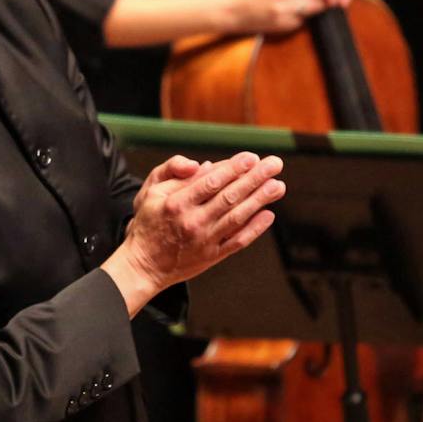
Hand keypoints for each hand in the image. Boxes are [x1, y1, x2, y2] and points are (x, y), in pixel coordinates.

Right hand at [103, 151, 283, 315]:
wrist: (144, 264)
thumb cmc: (148, 222)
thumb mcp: (149, 190)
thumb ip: (172, 171)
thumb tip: (203, 165)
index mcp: (176, 202)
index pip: (211, 181)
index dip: (234, 168)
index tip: (251, 157)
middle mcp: (192, 221)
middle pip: (229, 196)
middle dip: (255, 178)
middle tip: (275, 164)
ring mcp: (204, 240)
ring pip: (238, 217)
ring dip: (260, 200)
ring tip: (278, 186)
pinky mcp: (212, 256)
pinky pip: (238, 241)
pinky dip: (255, 229)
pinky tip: (268, 214)